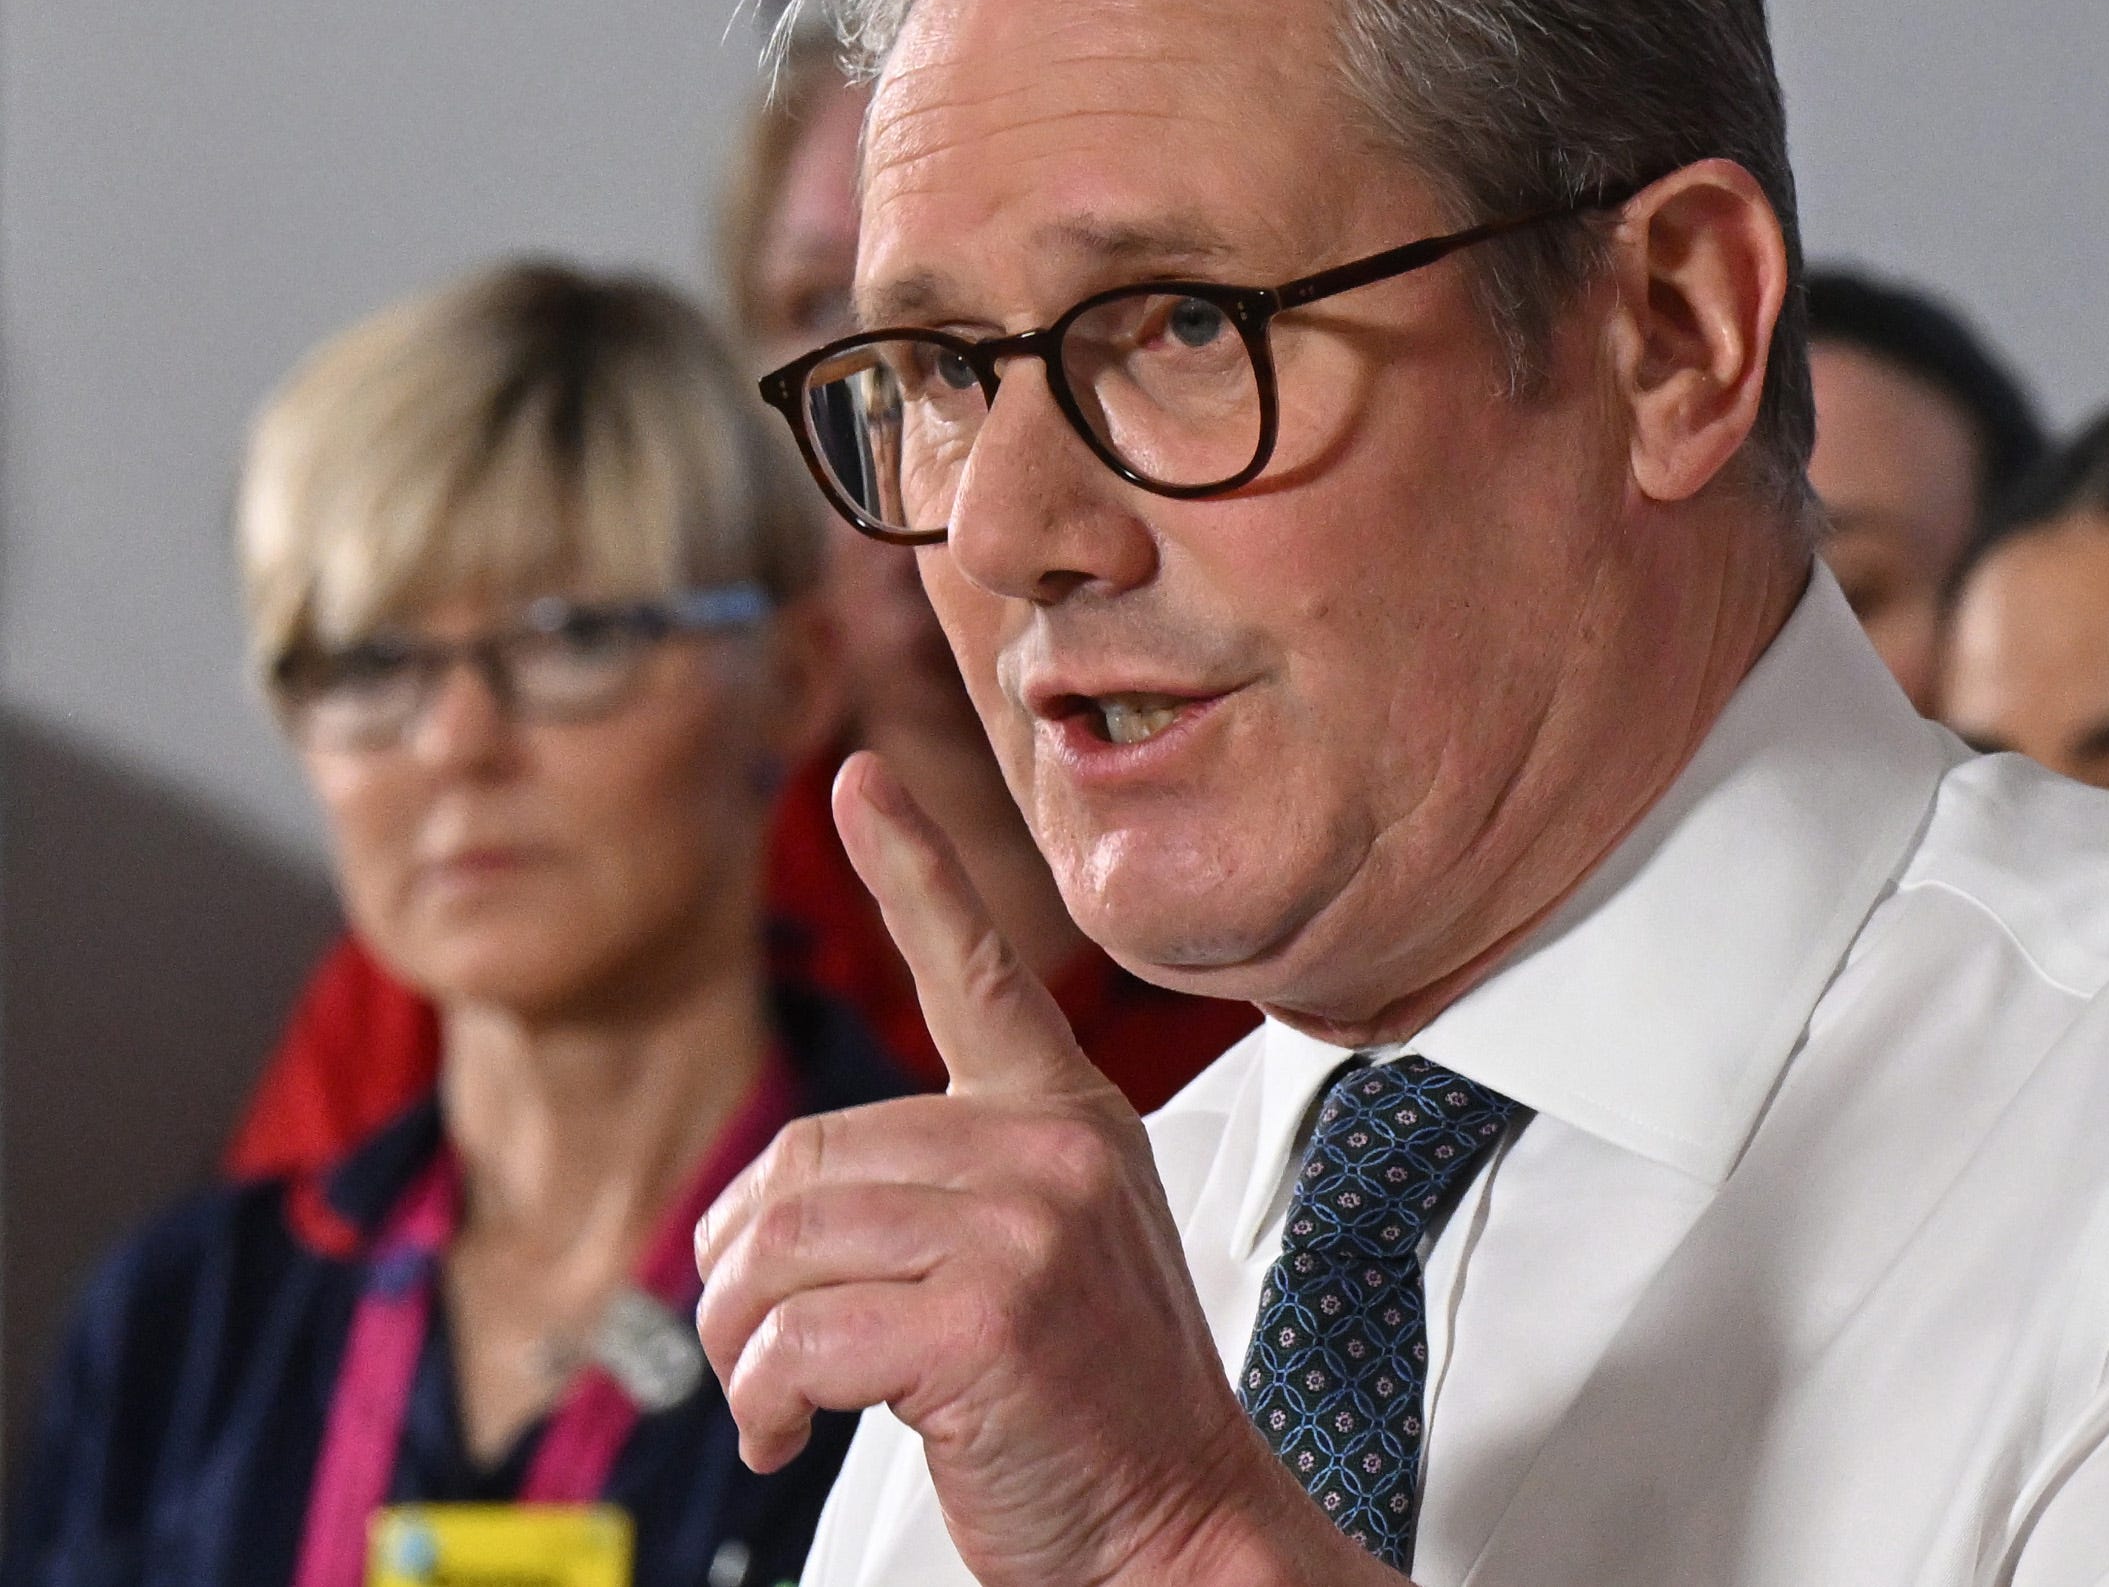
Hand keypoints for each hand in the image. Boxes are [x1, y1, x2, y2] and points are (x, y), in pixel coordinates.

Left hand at [694, 754, 1387, 1586]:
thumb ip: (954, 1188)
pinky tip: (798, 1430)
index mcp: (1068, 1120)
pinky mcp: (984, 1318)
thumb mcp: (1052, 1255)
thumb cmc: (1100, 1413)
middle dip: (747, 1267)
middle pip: (807, 1153)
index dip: (913, 865)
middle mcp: (1052, 1151)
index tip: (858, 781)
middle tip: (765, 1344)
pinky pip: (793, 1332)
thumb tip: (778, 1205)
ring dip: (744, 1343)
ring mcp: (1026, 1228)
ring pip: (781, 1242)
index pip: (982, 967)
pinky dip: (765, 1398)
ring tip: (783, 1397)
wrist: (1178, 1531)